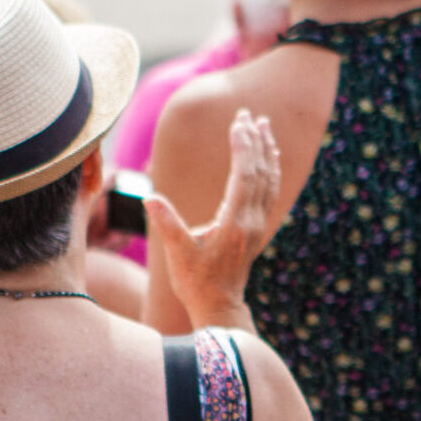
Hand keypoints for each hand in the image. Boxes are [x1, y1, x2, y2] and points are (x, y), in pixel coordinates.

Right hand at [146, 109, 280, 329]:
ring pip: (269, 180)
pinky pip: (269, 191)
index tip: (238, 121)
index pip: (244, 176)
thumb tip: (150, 197)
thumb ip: (167, 224)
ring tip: (262, 125)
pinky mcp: (257, 228)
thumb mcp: (178, 254)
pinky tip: (267, 156)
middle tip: (247, 113)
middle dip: (254, 141)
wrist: (219, 307)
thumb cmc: (195, 282)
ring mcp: (258, 224)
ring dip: (266, 151)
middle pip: (259, 172)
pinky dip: (269, 169)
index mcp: (235, 223)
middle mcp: (252, 221)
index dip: (242, 147)